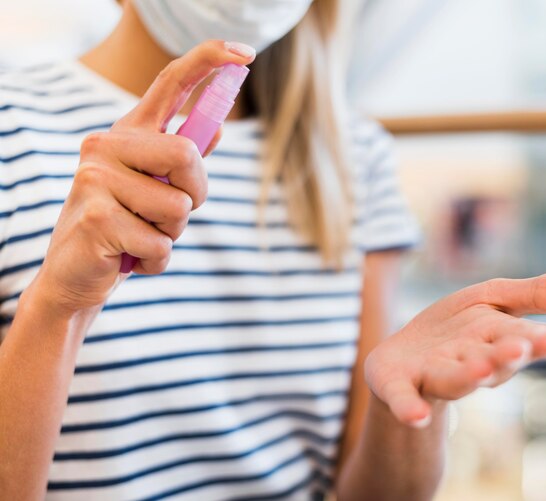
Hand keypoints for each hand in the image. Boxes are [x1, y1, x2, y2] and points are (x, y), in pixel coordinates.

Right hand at [31, 41, 254, 312]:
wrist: (75, 275)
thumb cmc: (123, 228)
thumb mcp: (153, 190)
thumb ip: (179, 160)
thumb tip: (216, 126)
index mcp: (128, 134)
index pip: (171, 83)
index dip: (209, 62)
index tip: (246, 53)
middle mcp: (107, 145)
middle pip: (187, 155)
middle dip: (194, 195)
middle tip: (167, 217)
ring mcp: (96, 178)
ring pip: (179, 208)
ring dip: (171, 236)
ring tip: (140, 237)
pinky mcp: (97, 217)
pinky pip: (161, 245)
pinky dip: (156, 262)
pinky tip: (129, 258)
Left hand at [364, 272, 545, 426]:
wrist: (402, 358)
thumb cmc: (456, 332)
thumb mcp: (492, 301)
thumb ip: (538, 295)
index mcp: (494, 341)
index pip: (521, 339)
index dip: (536, 341)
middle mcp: (468, 362)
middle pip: (490, 361)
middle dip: (504, 355)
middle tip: (521, 347)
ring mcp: (432, 375)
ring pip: (453, 379)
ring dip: (467, 375)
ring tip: (480, 369)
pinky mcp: (398, 384)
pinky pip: (403, 398)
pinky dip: (409, 408)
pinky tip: (416, 418)